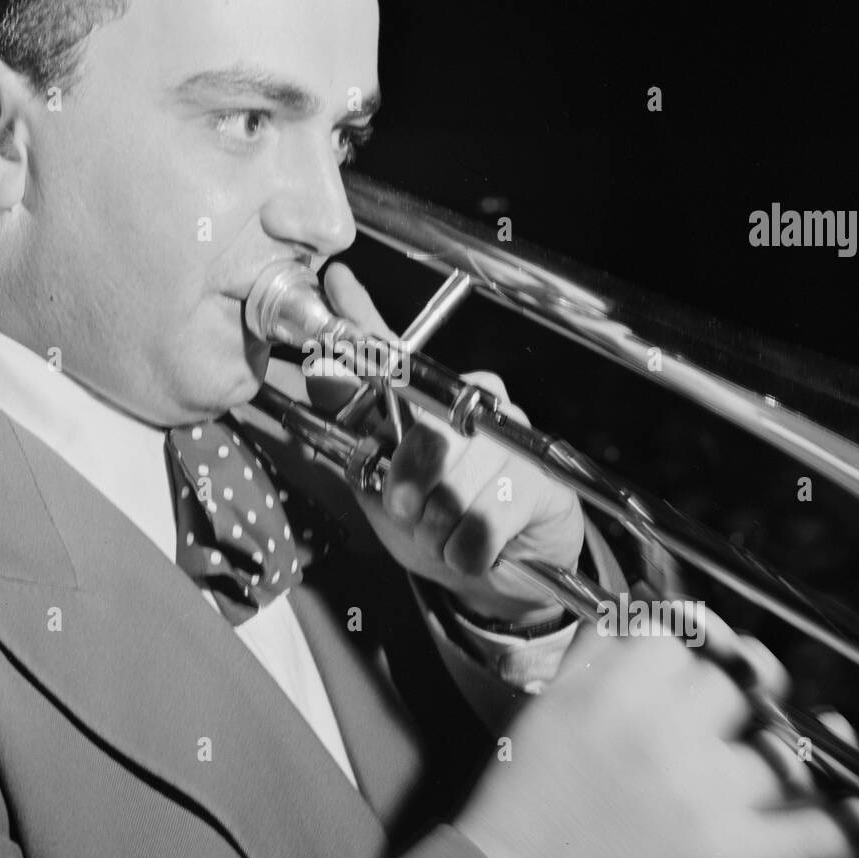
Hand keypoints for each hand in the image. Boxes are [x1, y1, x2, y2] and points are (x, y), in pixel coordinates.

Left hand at [312, 263, 583, 624]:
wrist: (496, 577)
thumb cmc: (435, 525)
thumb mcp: (377, 486)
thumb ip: (349, 435)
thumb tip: (318, 373)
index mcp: (426, 399)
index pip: (390, 352)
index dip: (359, 317)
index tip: (336, 280)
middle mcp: (470, 401)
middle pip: (425, 436)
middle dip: (407, 490)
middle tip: (410, 512)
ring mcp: (510, 436)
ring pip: (455, 485)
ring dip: (438, 528)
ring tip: (446, 533)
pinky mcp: (540, 477)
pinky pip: (486, 517)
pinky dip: (466, 549)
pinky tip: (471, 549)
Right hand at [453, 606, 858, 857]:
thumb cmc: (524, 804)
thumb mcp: (547, 706)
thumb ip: (595, 652)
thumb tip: (634, 611)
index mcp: (615, 687)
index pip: (682, 636)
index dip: (692, 653)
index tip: (696, 668)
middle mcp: (664, 729)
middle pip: (734, 687)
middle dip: (730, 707)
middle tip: (721, 729)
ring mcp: (702, 791)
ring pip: (777, 755)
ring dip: (773, 767)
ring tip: (761, 780)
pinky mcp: (728, 855)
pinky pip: (813, 832)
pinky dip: (842, 828)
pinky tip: (851, 817)